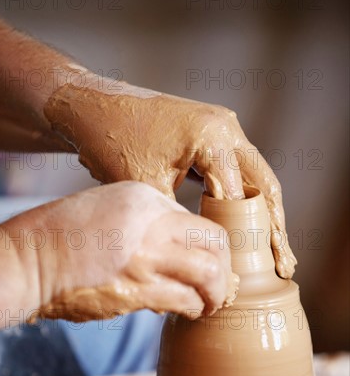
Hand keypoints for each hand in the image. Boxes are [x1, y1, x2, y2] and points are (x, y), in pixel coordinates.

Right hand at [13, 182, 237, 321]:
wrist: (29, 261)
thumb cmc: (61, 235)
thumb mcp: (107, 206)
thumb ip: (146, 220)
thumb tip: (177, 247)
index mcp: (143, 197)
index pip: (195, 220)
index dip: (208, 245)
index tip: (209, 261)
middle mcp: (152, 222)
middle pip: (215, 242)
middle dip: (226, 267)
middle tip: (222, 284)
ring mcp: (147, 256)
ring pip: (209, 274)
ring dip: (216, 293)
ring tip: (211, 303)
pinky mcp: (138, 290)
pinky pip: (185, 299)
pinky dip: (194, 307)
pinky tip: (190, 311)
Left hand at [44, 75, 296, 277]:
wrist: (90, 105)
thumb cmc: (111, 142)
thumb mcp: (146, 189)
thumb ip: (179, 221)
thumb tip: (200, 256)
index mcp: (214, 137)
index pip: (240, 196)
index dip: (243, 236)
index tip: (245, 269)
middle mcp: (226, 128)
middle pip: (264, 184)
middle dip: (274, 227)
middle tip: (285, 264)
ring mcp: (221, 128)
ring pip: (254, 177)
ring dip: (263, 213)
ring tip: (275, 251)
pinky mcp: (210, 134)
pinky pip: (235, 170)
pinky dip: (242, 198)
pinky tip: (247, 225)